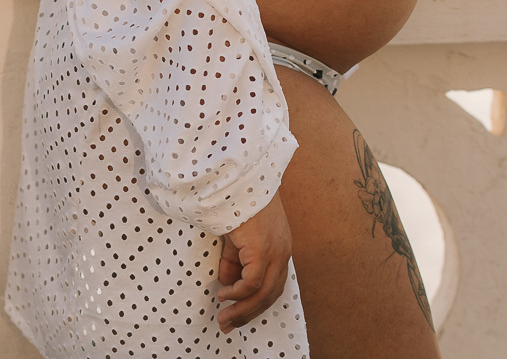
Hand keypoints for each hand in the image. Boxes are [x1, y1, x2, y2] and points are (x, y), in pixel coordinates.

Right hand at [216, 190, 292, 332]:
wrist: (241, 180)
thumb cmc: (239, 204)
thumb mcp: (238, 240)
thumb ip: (234, 262)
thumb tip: (227, 285)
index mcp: (281, 249)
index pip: (273, 287)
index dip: (255, 305)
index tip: (236, 316)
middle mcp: (283, 253)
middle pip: (269, 295)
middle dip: (247, 314)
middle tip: (226, 325)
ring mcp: (275, 252)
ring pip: (262, 293)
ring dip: (241, 309)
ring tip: (223, 317)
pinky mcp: (263, 249)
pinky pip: (252, 283)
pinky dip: (237, 292)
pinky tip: (223, 293)